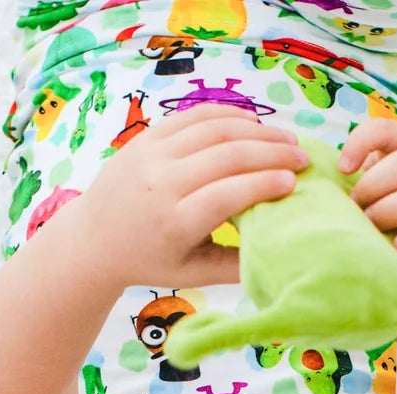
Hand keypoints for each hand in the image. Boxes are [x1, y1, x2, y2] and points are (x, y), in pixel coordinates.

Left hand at [69, 105, 308, 287]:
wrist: (95, 238)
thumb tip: (284, 250)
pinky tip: (254, 123)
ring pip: (214, 130)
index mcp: (173, 224)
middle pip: (226, 156)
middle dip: (271, 153)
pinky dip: (228, 115)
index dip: (264, 184)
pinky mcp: (147, 136)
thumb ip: (236, 264)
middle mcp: (161, 184)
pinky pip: (194, 116)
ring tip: (286, 140)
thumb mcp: (193, 274)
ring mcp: (151, 155)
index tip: (293, 183)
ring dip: (257, 131)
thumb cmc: (151, 260)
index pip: (227, 195)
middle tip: (302, 157)